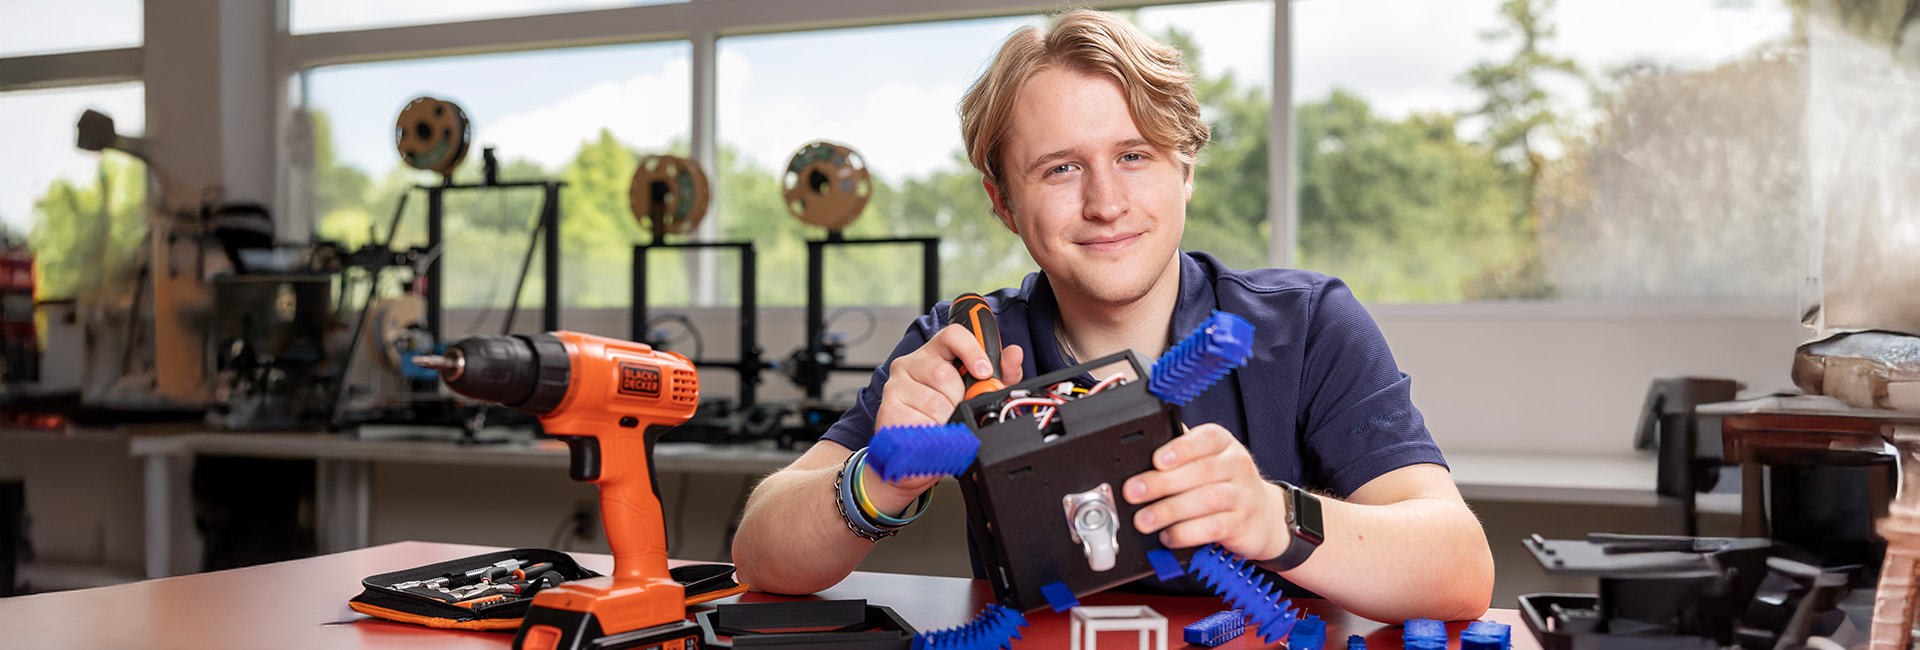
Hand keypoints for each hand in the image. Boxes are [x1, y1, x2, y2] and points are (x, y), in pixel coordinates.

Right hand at [870, 324, 1022, 494]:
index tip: (984, 371)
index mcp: (934, 353)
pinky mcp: (888, 409)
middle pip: (945, 374)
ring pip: (935, 402)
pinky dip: (933, 433)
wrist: (914, 453)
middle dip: (959, 399)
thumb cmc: (946, 417)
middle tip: (958, 410)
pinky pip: (921, 422)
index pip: (952, 335)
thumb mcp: (977, 392)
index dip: (972, 350)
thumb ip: (1000, 374)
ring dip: (947, 420)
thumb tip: (1014, 354)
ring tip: (942, 424)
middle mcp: (910, 363)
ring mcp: (895, 385)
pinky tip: (930, 432)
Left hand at [1124, 423, 1290, 561]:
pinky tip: (1167, 535)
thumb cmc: (1225, 484)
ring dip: (1169, 510)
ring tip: (1144, 520)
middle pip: (1199, 472)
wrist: (1264, 516)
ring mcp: (1242, 495)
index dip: (1181, 449)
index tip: (1156, 460)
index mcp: (1223, 443)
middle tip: (1133, 493)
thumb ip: (1179, 452)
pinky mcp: (1242, 524)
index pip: (1205, 439)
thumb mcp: (1207, 459)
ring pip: (1206, 500)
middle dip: (1161, 483)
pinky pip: (1213, 527)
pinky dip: (1186, 533)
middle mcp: (1236, 465)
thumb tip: (1139, 451)